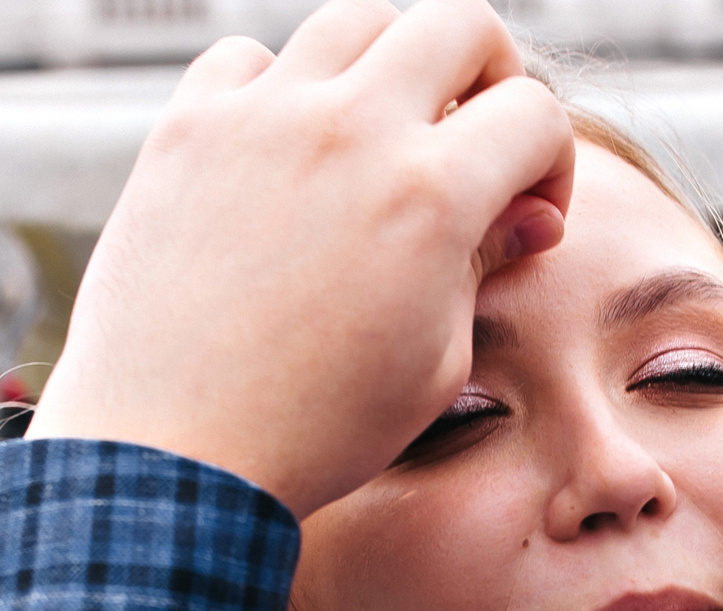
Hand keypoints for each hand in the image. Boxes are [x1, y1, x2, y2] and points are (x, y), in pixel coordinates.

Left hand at [26, 0, 576, 517]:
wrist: (171, 455)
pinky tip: (285, 152)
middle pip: (458, 24)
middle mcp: (348, 130)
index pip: (533, 111)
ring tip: (385, 132)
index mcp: (429, 195)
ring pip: (354, 22)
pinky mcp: (186, 131)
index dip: (550, 162)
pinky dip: (280, 87)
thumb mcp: (435, 363)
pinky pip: (246, 59)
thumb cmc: (316, 430)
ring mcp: (259, 119)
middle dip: (490, 76)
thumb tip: (524, 211)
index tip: (528, 214)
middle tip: (477, 138)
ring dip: (390, 64)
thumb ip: (483, 265)